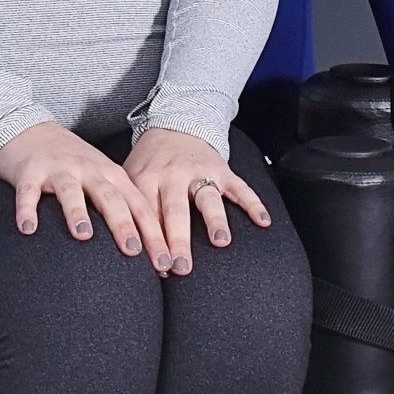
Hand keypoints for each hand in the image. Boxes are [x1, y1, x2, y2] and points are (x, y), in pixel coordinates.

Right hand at [0, 122, 170, 269]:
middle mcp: (89, 170)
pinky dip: (27, 209)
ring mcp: (59, 169)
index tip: (165, 263)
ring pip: (71, 191)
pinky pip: (28, 192)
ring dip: (77, 212)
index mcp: (111, 175)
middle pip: (111, 198)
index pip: (138, 206)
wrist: (31, 129)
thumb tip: (142, 252)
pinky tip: (27, 229)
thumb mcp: (101, 178)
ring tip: (83, 236)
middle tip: (134, 252)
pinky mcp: (29, 171)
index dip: (154, 234)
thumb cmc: (72, 164)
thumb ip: (119, 206)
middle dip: (124, 225)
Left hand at [123, 127, 272, 275]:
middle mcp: (174, 175)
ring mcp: (200, 172)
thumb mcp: (131, 179)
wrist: (174, 126)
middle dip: (178, 240)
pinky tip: (262, 221)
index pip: (148, 214)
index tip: (158, 267)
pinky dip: (253, 204)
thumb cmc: (150, 162)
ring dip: (215, 220)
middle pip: (176, 210)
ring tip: (220, 242)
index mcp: (147, 179)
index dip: (152, 242)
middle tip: (181, 266)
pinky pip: (240, 188)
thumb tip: (131, 251)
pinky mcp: (222, 170)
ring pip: (208, 197)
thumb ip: (130, 209)